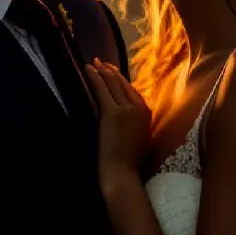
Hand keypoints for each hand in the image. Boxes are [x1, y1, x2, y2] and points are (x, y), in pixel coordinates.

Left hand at [85, 59, 151, 184]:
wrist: (123, 172)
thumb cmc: (130, 161)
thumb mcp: (140, 137)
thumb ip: (137, 122)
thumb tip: (127, 114)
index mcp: (147, 113)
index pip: (132, 90)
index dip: (121, 79)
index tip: (112, 71)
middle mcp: (139, 107)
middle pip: (123, 84)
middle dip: (111, 71)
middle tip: (101, 62)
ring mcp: (126, 109)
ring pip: (112, 83)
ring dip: (102, 70)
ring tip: (93, 62)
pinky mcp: (112, 113)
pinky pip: (102, 89)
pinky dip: (94, 76)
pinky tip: (88, 69)